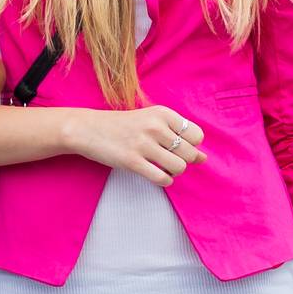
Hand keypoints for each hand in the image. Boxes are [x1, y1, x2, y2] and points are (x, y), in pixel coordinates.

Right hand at [67, 106, 204, 186]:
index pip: (196, 135)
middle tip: (168, 158)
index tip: (177, 146)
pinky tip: (156, 175)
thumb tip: (203, 158)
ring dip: (174, 172)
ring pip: (179, 167)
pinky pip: (162, 178)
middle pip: (190, 153)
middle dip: (184, 161)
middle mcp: (155, 126)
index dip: (191, 145)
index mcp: (162, 113)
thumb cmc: (123, 126)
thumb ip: (178, 137)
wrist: (89, 129)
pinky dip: (164, 181)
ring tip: (163, 167)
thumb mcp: (151, 122)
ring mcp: (143, 144)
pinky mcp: (132, 162)